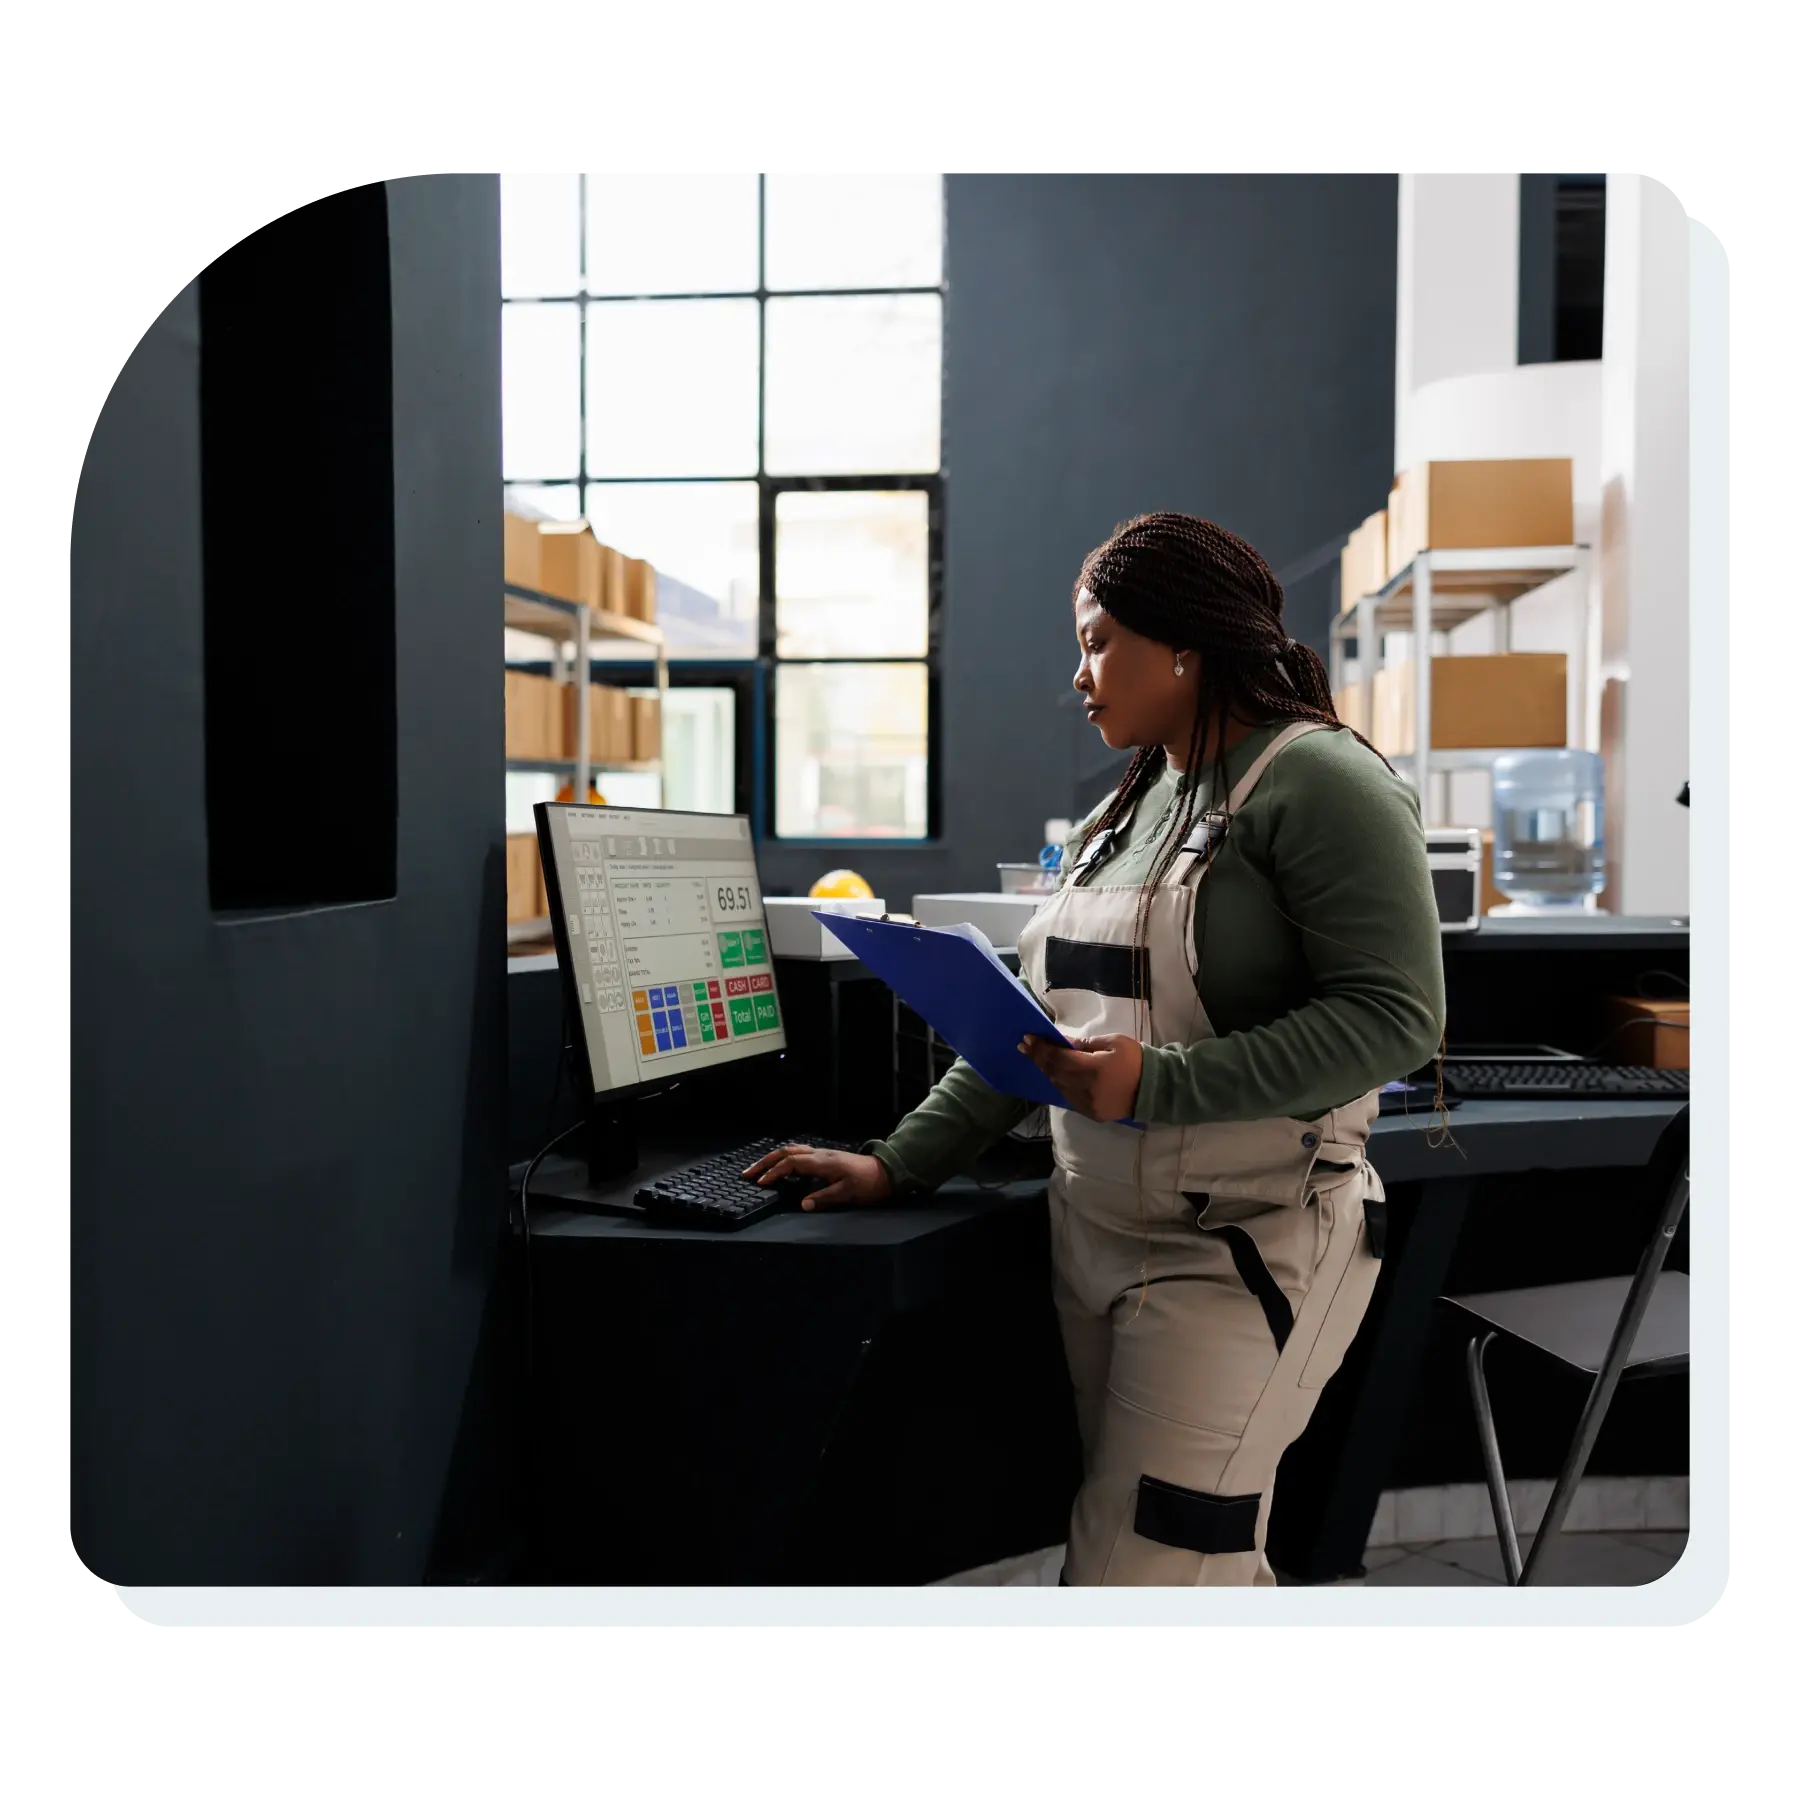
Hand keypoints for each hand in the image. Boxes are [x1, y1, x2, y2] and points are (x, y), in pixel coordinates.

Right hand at [740, 1144, 893, 1210]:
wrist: (885, 1171)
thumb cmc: (868, 1183)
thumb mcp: (848, 1193)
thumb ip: (825, 1198)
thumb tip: (803, 1205)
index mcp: (823, 1162)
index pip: (791, 1164)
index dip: (774, 1173)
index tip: (760, 1183)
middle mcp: (819, 1155)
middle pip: (786, 1152)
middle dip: (765, 1162)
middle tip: (747, 1174)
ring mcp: (821, 1154)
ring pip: (791, 1150)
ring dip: (772, 1159)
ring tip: (757, 1170)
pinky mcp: (824, 1157)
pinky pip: (798, 1153)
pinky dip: (783, 1158)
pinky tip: (779, 1166)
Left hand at [1020, 1033, 1142, 1122]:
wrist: (1155, 1088)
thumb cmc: (1135, 1059)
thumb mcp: (1112, 1043)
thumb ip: (1084, 1044)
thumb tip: (1062, 1041)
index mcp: (1092, 1070)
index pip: (1058, 1058)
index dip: (1041, 1048)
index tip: (1027, 1038)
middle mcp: (1086, 1090)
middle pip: (1054, 1073)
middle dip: (1039, 1059)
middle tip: (1026, 1046)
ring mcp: (1088, 1105)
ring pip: (1059, 1087)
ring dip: (1049, 1072)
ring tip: (1040, 1059)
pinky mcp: (1092, 1114)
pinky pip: (1069, 1098)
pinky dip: (1062, 1085)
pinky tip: (1058, 1075)